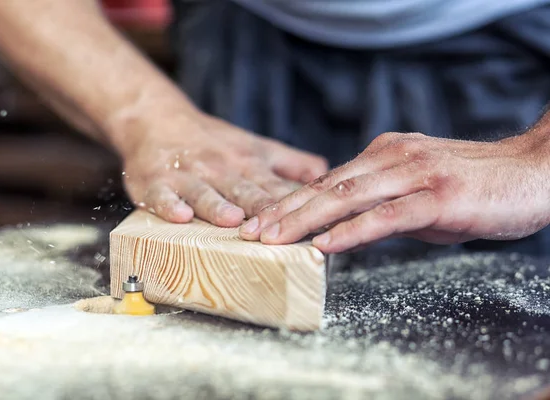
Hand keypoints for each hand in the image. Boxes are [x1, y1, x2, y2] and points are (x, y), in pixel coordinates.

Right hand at [120, 107, 327, 226]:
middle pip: (244, 191)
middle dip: (261, 209)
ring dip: (218, 206)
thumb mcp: (256, 146)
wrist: (157, 118)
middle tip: (277, 229)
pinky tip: (180, 216)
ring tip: (232, 220)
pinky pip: (162, 197)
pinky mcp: (156, 182)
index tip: (312, 221)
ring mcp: (188, 177)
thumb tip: (327, 175)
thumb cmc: (213, 141)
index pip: (275, 188)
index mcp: (249, 164)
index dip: (295, 205)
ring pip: (205, 193)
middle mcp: (221, 170)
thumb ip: (291, 163)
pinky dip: (170, 206)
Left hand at [239, 131, 549, 252]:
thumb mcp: (416, 191)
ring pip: (347, 198)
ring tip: (273, 239)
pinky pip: (386, 216)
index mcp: (383, 154)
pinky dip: (353, 231)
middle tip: (249, 231)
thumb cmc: (472, 187)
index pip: (326, 180)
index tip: (258, 220)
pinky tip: (327, 246)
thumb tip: (345, 228)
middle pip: (326, 187)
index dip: (288, 201)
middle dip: (283, 211)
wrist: (531, 173)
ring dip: (305, 220)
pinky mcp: (437, 198)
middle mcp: (392, 157)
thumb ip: (380, 203)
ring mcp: (414, 175)